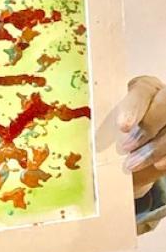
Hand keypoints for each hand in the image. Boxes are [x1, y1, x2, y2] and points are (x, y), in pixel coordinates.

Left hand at [118, 76, 165, 197]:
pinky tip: (157, 165)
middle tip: (125, 147)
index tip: (122, 126)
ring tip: (131, 164)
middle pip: (163, 106)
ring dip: (153, 149)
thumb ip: (112, 120)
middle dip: (146, 128)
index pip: (142, 90)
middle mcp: (164, 96)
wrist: (144, 137)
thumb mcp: (118, 116)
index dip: (133, 107)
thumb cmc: (126, 124)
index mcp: (146, 87)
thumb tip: (92, 132)